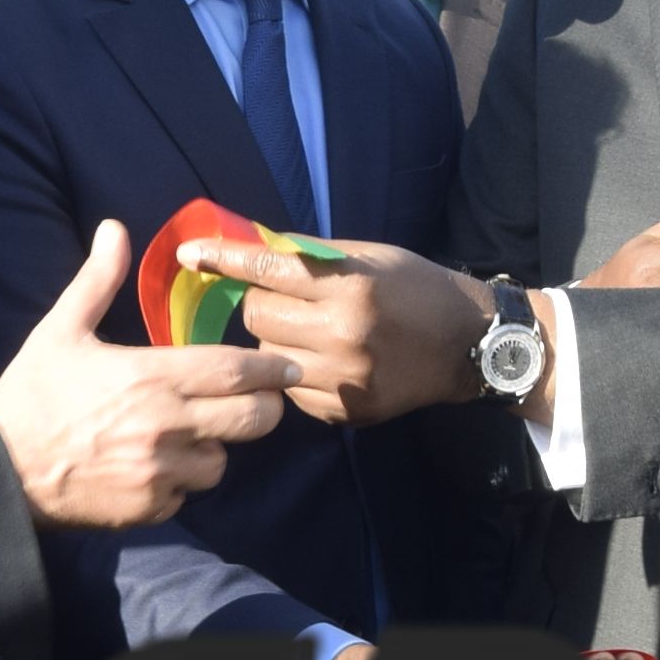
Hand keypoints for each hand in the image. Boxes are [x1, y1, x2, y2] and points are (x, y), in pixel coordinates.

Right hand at [0, 222, 296, 527]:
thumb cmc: (31, 395)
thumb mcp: (60, 330)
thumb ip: (97, 280)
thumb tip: (115, 228)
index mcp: (151, 376)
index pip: (237, 370)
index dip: (271, 369)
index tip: (287, 367)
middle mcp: (167, 426)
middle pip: (252, 420)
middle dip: (264, 409)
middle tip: (261, 401)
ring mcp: (161, 473)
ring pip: (222, 462)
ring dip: (216, 447)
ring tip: (192, 435)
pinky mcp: (151, 509)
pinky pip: (188, 495)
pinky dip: (181, 482)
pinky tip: (157, 466)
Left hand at [177, 233, 487, 427]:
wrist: (468, 344)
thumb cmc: (415, 287)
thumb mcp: (368, 256)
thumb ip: (309, 256)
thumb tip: (249, 248)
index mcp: (348, 287)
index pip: (267, 269)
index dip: (223, 258)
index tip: (191, 254)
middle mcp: (342, 334)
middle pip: (257, 317)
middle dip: (261, 304)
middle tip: (285, 302)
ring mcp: (343, 378)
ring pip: (267, 357)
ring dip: (276, 341)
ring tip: (309, 333)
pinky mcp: (345, 411)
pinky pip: (290, 392)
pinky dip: (296, 375)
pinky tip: (325, 362)